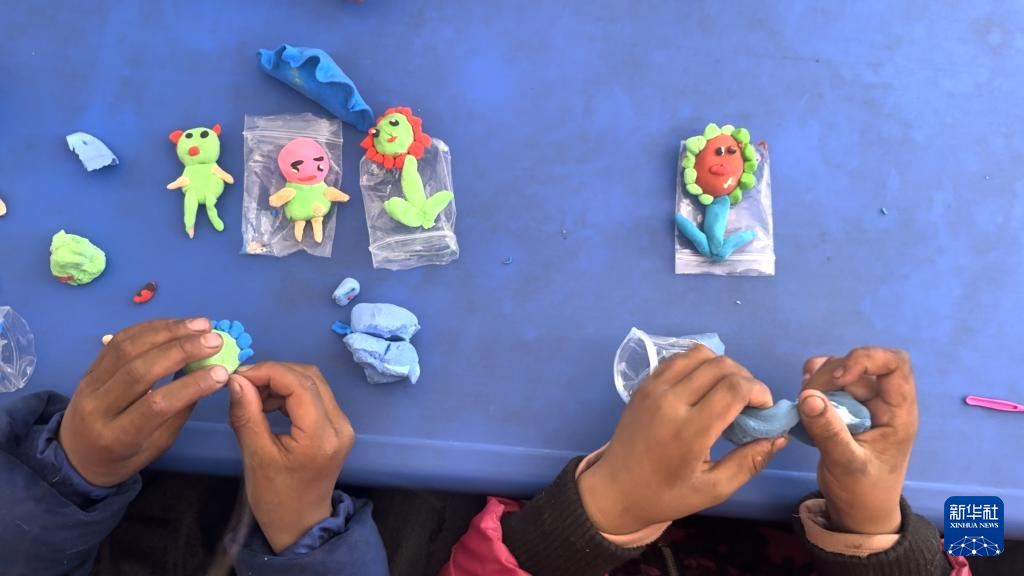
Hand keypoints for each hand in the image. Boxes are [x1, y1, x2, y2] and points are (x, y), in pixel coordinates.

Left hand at [59, 318, 228, 485]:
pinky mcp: (89, 367)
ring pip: (128, 347)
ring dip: (168, 331)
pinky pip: (118, 340)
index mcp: (117, 437)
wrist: (74, 456)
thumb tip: (209, 375)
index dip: (191, 385)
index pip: (156, 405)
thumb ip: (179, 411)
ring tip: (201, 325)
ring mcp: (89, 383)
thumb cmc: (123, 457)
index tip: (222, 372)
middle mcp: (98, 407)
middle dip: (182, 350)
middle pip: (140, 369)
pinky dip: (151, 327)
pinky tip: (176, 324)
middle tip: (215, 340)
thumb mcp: (156, 445)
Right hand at [228, 363, 353, 552]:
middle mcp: (340, 425)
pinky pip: (315, 396)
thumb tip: (236, 380)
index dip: (269, 372)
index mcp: (321, 435)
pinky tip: (267, 404)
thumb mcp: (255, 456)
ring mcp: (342, 425)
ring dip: (281, 382)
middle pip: (310, 378)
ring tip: (251, 396)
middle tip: (243, 384)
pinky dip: (290, 393)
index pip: (300, 384)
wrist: (300, 524)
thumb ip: (247, 415)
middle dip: (274, 373)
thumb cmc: (275, 497)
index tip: (239, 376)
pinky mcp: (337, 427)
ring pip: (313, 384)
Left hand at [578, 346, 786, 533]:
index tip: (764, 409)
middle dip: (746, 379)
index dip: (759, 392)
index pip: (733, 389)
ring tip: (728, 391)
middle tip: (750, 403)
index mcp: (688, 431)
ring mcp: (653, 388)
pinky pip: (678, 358)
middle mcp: (670, 401)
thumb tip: (778, 437)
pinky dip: (699, 364)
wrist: (614, 489)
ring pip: (699, 354)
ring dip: (723, 366)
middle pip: (721, 365)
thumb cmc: (665, 494)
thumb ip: (749, 462)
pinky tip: (704, 386)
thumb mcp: (713, 489)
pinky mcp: (644, 384)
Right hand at [799, 348, 917, 534]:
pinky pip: (831, 384)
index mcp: (898, 412)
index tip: (839, 378)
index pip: (895, 364)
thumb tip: (807, 396)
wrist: (859, 513)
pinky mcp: (847, 409)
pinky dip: (814, 383)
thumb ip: (829, 431)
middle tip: (806, 398)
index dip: (866, 360)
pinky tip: (803, 394)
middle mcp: (883, 402)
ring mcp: (864, 404)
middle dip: (831, 376)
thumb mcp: (846, 464)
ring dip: (819, 380)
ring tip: (802, 399)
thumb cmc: (863, 492)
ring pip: (842, 372)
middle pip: (860, 366)